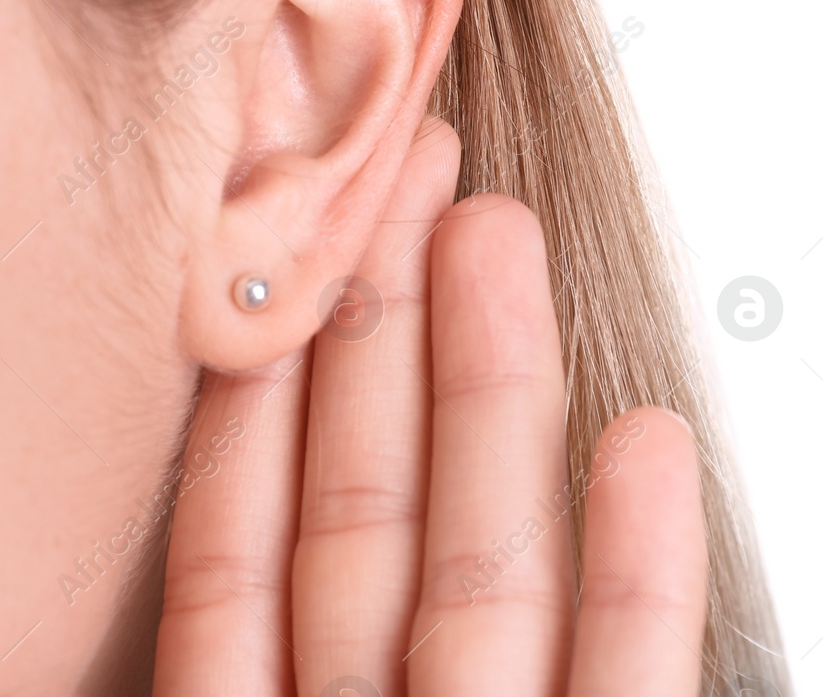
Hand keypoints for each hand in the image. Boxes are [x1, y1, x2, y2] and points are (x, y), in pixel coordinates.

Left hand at [151, 119, 708, 695]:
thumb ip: (207, 630)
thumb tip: (169, 432)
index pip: (238, 564)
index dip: (260, 401)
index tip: (274, 266)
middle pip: (369, 527)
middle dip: (386, 339)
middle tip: (402, 177)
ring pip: (487, 577)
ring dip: (503, 392)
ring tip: (501, 227)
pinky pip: (627, 684)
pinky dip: (643, 576)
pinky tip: (653, 438)